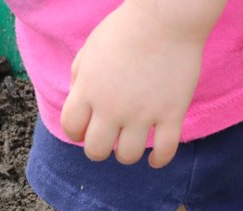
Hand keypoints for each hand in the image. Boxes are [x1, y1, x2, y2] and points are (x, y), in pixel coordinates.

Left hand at [60, 1, 212, 167]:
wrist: (166, 17)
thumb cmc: (126, 28)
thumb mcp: (90, 49)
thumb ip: (80, 78)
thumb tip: (79, 106)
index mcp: (89, 89)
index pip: (71, 128)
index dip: (76, 133)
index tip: (85, 130)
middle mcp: (112, 106)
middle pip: (96, 150)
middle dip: (98, 149)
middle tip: (107, 140)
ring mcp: (143, 113)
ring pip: (128, 156)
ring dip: (126, 154)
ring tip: (131, 143)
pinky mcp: (171, 113)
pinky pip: (164, 151)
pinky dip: (158, 160)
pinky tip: (155, 158)